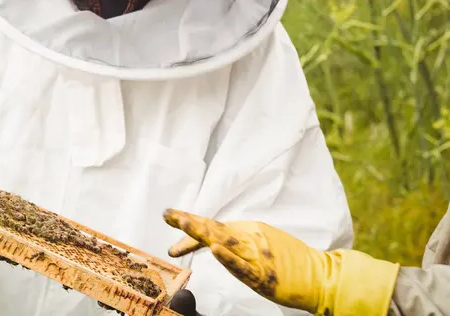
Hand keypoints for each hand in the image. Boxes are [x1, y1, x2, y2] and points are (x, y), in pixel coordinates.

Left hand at [163, 209, 400, 315]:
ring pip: (226, 242)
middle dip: (189, 221)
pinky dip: (229, 258)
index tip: (169, 219)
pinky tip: (215, 251)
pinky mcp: (264, 274)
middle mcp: (251, 238)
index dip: (190, 227)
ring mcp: (257, 255)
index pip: (214, 227)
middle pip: (215, 228)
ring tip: (182, 223)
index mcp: (249, 230)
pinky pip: (244, 266)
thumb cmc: (290, 260)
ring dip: (202, 233)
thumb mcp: (261, 243)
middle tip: (167, 214)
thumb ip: (238, 242)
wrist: (321, 274)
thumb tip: (213, 243)